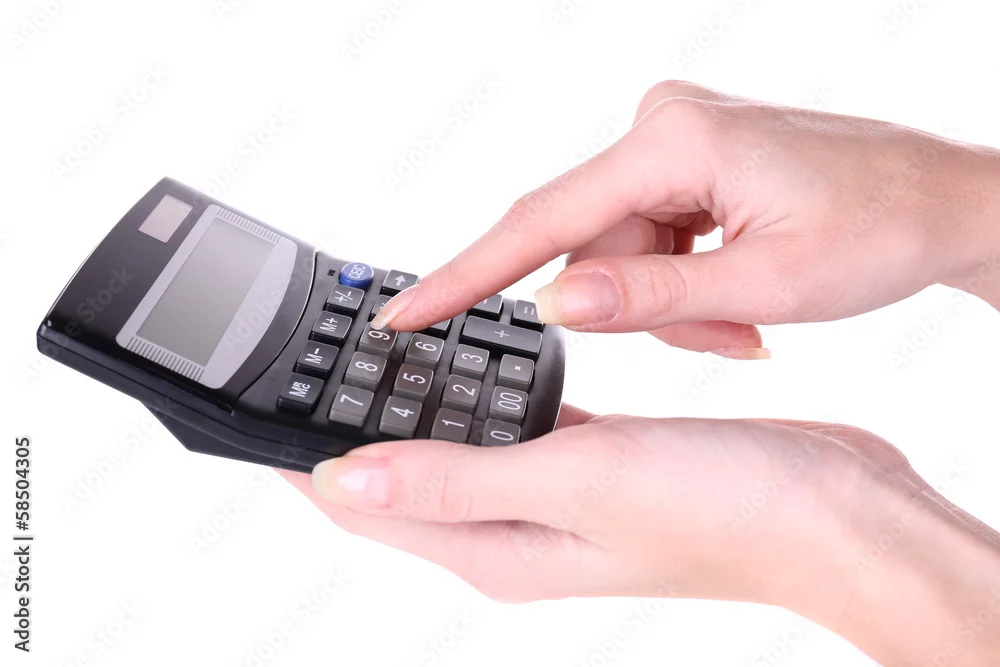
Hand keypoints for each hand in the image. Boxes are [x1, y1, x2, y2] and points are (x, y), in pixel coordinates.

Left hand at [281, 410, 999, 664]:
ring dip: (419, 414)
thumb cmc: (720, 506)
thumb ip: (455, 481)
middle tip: (314, 375)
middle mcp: (517, 532)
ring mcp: (557, 500)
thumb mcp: (571, 484)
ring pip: (458, 451)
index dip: (306, 464)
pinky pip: (517, 431)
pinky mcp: (593, 466)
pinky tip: (484, 372)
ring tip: (381, 364)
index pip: (367, 508)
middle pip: (403, 482)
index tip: (264, 416)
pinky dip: (488, 402)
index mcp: (497, 549)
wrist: (833, 510)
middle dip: (352, 435)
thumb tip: (343, 480)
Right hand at [370, 81, 999, 356]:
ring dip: (673, 303)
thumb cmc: (882, 229)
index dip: (467, 277)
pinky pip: (650, 238)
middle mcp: (660, 127)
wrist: (946, 199)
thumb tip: (553, 306)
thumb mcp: (768, 282)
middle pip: (592, 248)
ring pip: (622, 253)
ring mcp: (672, 141)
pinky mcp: (686, 161)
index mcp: (673, 141)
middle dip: (644, 309)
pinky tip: (739, 292)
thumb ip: (651, 299)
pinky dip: (685, 281)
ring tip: (747, 320)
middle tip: (729, 336)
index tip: (405, 313)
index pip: (542, 223)